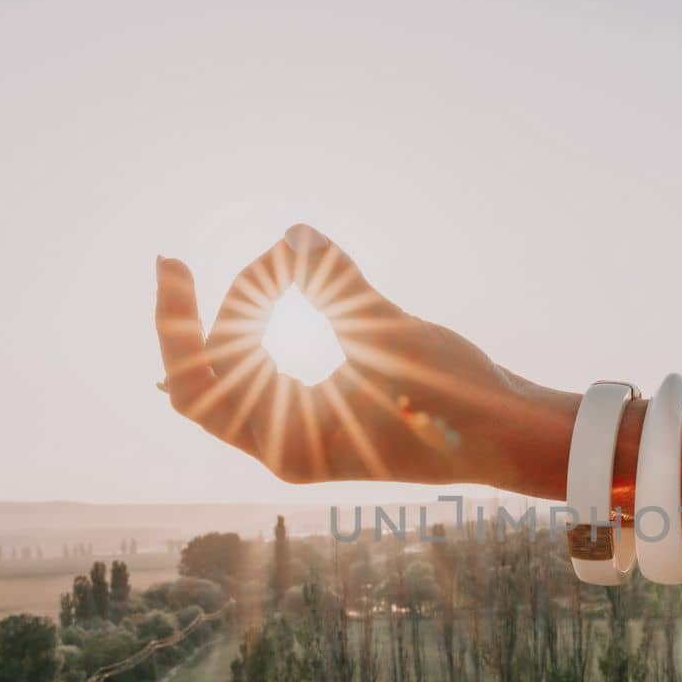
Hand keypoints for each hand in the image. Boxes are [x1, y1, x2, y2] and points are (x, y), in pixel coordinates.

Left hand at [155, 224, 576, 497]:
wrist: (508, 435)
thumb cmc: (456, 401)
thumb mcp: (394, 336)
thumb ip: (338, 283)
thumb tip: (296, 233)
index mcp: (288, 448)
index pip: (195, 386)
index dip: (172, 324)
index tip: (172, 263)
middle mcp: (286, 448)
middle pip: (214, 371)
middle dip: (230, 303)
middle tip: (277, 254)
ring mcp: (303, 435)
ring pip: (240, 369)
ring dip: (249, 312)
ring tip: (277, 262)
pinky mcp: (325, 415)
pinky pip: (267, 371)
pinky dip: (262, 328)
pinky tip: (263, 289)